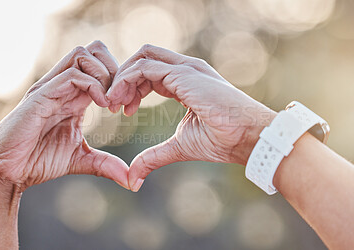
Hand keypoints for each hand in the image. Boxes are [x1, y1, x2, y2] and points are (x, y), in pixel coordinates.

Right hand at [0, 41, 128, 191]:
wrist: (6, 172)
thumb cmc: (38, 161)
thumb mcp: (81, 159)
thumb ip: (105, 164)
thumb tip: (130, 180)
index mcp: (74, 96)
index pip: (101, 67)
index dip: (121, 81)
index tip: (128, 106)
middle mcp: (63, 86)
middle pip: (93, 50)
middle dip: (115, 68)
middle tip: (121, 97)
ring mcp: (51, 88)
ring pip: (82, 54)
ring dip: (104, 74)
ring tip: (110, 101)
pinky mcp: (41, 96)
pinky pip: (72, 75)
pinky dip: (93, 85)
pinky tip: (101, 105)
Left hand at [106, 44, 275, 190]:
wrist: (247, 138)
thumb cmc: (222, 140)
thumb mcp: (178, 147)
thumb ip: (153, 156)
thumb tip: (133, 177)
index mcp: (186, 82)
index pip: (150, 73)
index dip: (132, 88)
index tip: (124, 111)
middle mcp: (185, 70)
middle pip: (143, 58)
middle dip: (124, 78)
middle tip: (112, 104)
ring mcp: (186, 68)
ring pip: (142, 57)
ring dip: (122, 78)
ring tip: (113, 103)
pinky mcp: (184, 74)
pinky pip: (145, 67)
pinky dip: (127, 80)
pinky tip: (121, 101)